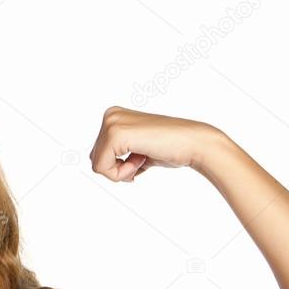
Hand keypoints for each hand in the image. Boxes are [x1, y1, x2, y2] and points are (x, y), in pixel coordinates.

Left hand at [88, 106, 215, 181]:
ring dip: (122, 171)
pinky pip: (102, 168)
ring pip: (98, 166)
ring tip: (144, 156)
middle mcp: (110, 116)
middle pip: (95, 160)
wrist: (193, 143)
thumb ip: (119, 154)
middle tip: (143, 156)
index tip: (142, 154)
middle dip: (119, 169)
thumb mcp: (137, 150)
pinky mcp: (115, 134)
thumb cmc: (170, 148)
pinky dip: (123, 173)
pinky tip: (143, 157)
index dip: (119, 166)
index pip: (98, 155)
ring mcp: (111, 123)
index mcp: (114, 116)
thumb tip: (99, 167)